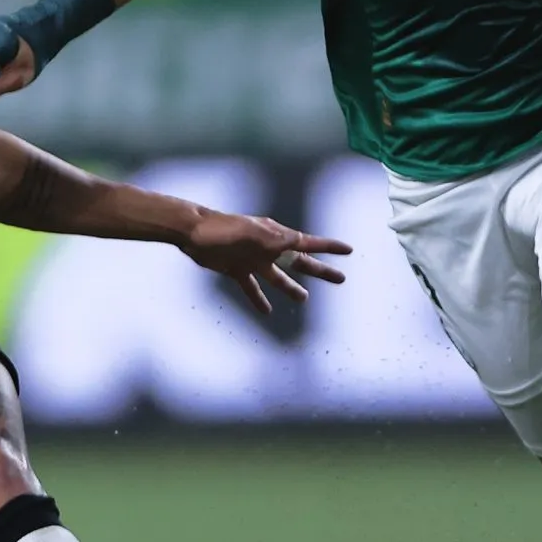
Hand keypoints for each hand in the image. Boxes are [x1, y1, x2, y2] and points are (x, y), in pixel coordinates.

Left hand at [180, 214, 351, 313]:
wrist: (193, 232)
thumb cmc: (224, 229)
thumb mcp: (254, 234)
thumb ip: (276, 239)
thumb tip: (299, 240)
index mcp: (276, 236)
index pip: (308, 243)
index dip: (329, 247)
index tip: (348, 250)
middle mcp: (268, 248)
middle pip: (299, 262)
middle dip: (321, 270)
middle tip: (341, 278)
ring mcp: (253, 259)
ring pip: (278, 277)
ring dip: (291, 288)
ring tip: (304, 299)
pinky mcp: (236, 269)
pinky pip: (251, 287)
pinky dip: (259, 299)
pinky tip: (266, 311)